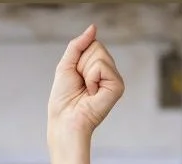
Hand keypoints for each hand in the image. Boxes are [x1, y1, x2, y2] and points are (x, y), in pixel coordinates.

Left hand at [47, 25, 124, 139]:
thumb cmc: (63, 97)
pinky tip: (92, 93)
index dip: (78, 58)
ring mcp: (115, 79)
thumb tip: (93, 27)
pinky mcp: (118, 86)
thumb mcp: (66, 65)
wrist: (65, 119)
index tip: (75, 76)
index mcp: (97, 67)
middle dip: (81, 64)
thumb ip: (78, 45)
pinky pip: (102, 66)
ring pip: (99, 54)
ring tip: (86, 89)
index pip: (92, 43)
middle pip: (96, 46)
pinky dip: (91, 78)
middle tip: (80, 84)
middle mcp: (109, 72)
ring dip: (85, 72)